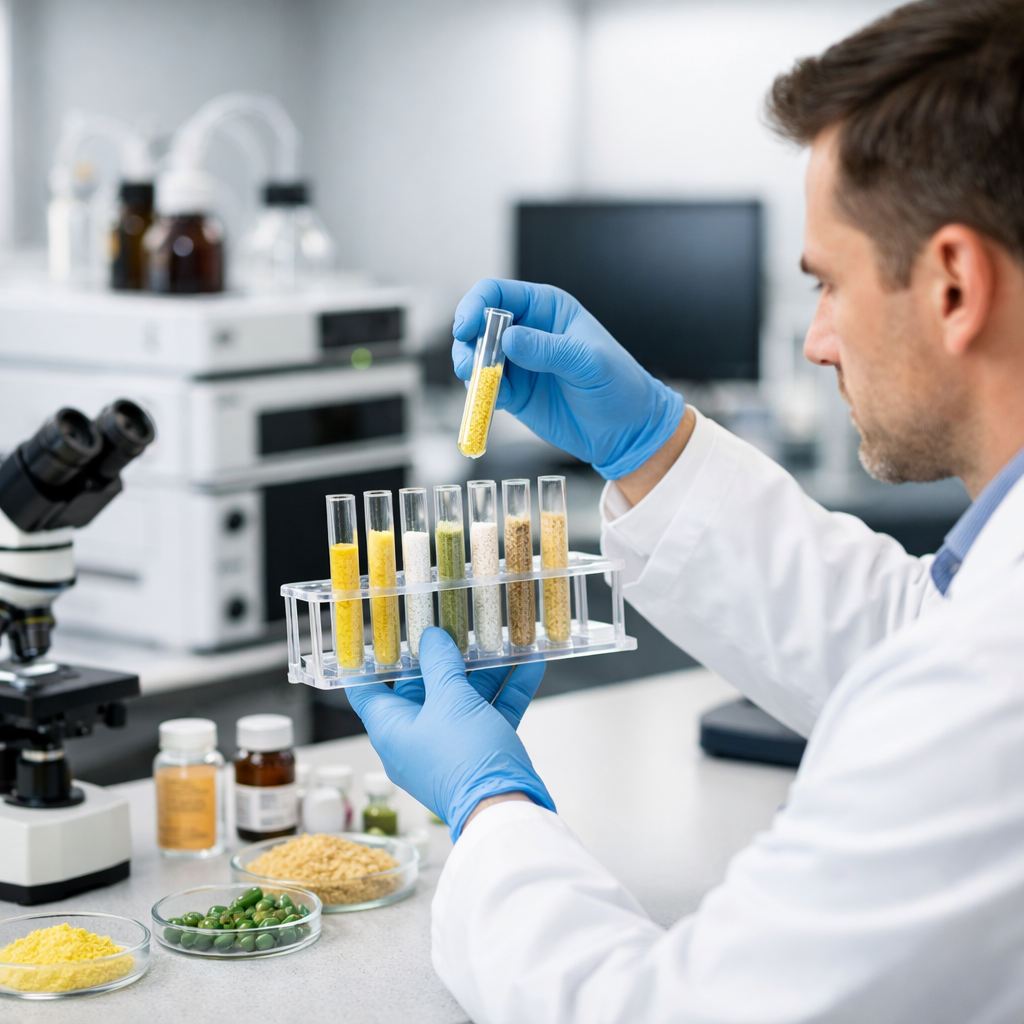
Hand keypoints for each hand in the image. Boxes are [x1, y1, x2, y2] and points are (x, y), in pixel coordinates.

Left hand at [345, 628, 552, 839]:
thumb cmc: (464, 759)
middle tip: (456, 622)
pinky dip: (508, 689)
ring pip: (463, 697)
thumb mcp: (451, 701)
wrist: (504, 811)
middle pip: (423, 687)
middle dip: (443, 655)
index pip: (367, 690)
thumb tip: (432, 639)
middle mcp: (416, 737)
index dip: (369, 661)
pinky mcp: (480, 751)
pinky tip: (531, 663)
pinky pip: (490, 712)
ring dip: (484, 669)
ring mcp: (450, 744)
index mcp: (392, 728)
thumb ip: (441, 665)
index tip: (381, 634)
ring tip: (501, 639)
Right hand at [452, 279, 684, 479]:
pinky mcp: (513, 393)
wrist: (625, 431)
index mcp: (546, 308)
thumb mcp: (588, 362)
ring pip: (476, 358)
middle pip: (478, 326)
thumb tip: (509, 340)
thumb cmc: (618, 386)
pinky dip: (482, 395)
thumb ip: (548, 349)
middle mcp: (527, 331)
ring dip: (471, 371)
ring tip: (479, 386)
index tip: (466, 329)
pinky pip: (485, 388)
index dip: (475, 306)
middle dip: (467, 344)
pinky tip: (497, 402)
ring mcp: (518, 363)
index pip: (497, 294)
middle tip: (470, 366)